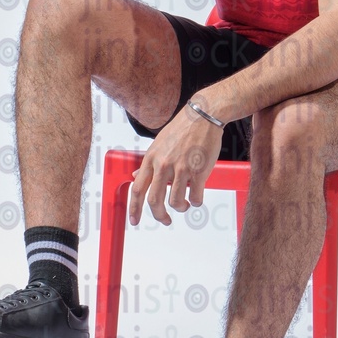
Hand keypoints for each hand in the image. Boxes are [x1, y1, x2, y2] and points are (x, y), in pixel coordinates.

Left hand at [128, 105, 222, 226]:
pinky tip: (196, 197)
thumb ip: (149, 162)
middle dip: (159, 216)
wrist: (204, 116)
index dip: (134, 208)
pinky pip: (195, 197)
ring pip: (176, 202)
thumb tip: (136, 176)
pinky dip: (196, 202)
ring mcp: (181, 169)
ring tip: (184, 205)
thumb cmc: (183, 128)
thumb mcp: (159, 144)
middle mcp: (163, 165)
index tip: (134, 220)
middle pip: (154, 201)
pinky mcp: (198, 171)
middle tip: (165, 220)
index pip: (137, 189)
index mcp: (151, 158)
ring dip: (181, 208)